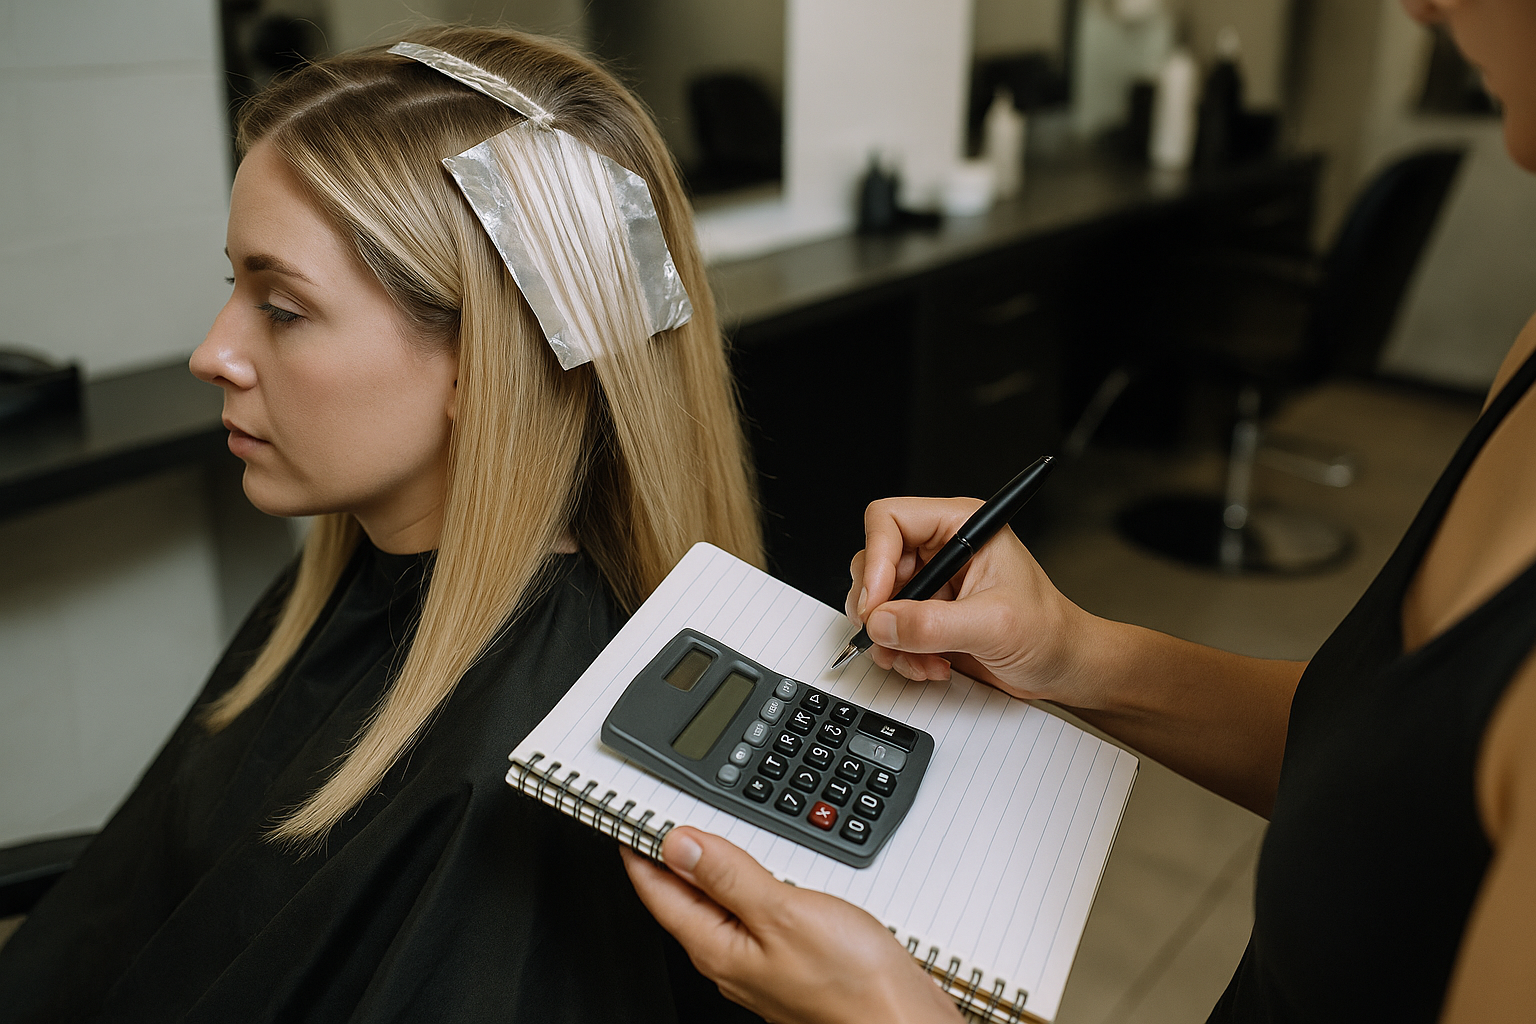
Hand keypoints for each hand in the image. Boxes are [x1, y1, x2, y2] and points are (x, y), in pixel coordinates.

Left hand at [622, 827, 962, 1023]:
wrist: (902, 1022)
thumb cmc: (853, 983)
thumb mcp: (783, 911)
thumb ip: (729, 876)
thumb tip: (679, 844)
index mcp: (718, 948)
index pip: (658, 892)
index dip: (639, 850)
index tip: (627, 818)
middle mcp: (731, 962)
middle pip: (682, 901)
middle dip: (667, 859)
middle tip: (652, 819)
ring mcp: (759, 966)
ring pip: (717, 909)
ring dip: (706, 871)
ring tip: (695, 837)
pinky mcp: (788, 964)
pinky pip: (748, 918)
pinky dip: (742, 887)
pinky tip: (756, 874)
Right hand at [845, 497, 1103, 706]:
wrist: (1063, 667)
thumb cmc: (1049, 632)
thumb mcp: (993, 625)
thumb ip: (933, 624)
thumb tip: (880, 622)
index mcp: (961, 526)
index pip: (890, 520)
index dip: (875, 560)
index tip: (877, 603)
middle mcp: (942, 548)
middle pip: (874, 560)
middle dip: (879, 607)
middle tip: (891, 636)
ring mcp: (933, 582)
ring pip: (877, 600)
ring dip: (889, 638)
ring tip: (920, 659)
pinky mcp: (928, 613)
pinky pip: (888, 628)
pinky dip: (900, 652)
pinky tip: (931, 664)